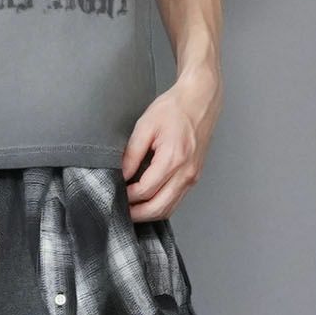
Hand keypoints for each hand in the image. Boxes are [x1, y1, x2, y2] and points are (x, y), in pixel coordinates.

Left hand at [121, 67, 221, 221]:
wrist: (200, 100)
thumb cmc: (175, 108)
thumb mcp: (145, 126)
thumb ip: (131, 154)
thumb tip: (121, 175)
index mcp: (173, 158)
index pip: (145, 190)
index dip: (127, 196)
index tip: (115, 192)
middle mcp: (186, 172)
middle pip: (158, 208)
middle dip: (137, 213)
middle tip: (120, 210)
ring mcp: (192, 177)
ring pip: (169, 209)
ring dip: (149, 213)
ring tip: (131, 208)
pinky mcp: (194, 177)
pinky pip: (176, 200)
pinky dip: (160, 205)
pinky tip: (147, 200)